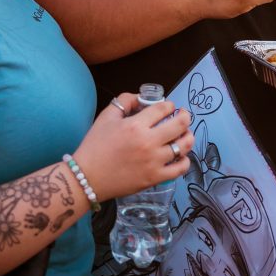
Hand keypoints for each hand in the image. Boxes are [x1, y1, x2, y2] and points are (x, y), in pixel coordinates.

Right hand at [75, 93, 194, 201]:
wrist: (87, 178)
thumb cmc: (95, 147)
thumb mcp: (106, 117)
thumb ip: (124, 101)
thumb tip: (141, 97)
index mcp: (135, 125)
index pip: (163, 109)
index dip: (169, 105)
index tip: (169, 107)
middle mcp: (148, 142)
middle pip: (180, 124)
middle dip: (185, 116)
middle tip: (183, 116)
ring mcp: (153, 161)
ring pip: (184, 146)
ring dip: (188, 137)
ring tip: (186, 135)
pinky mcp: (155, 178)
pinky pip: (180, 168)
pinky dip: (185, 161)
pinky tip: (181, 156)